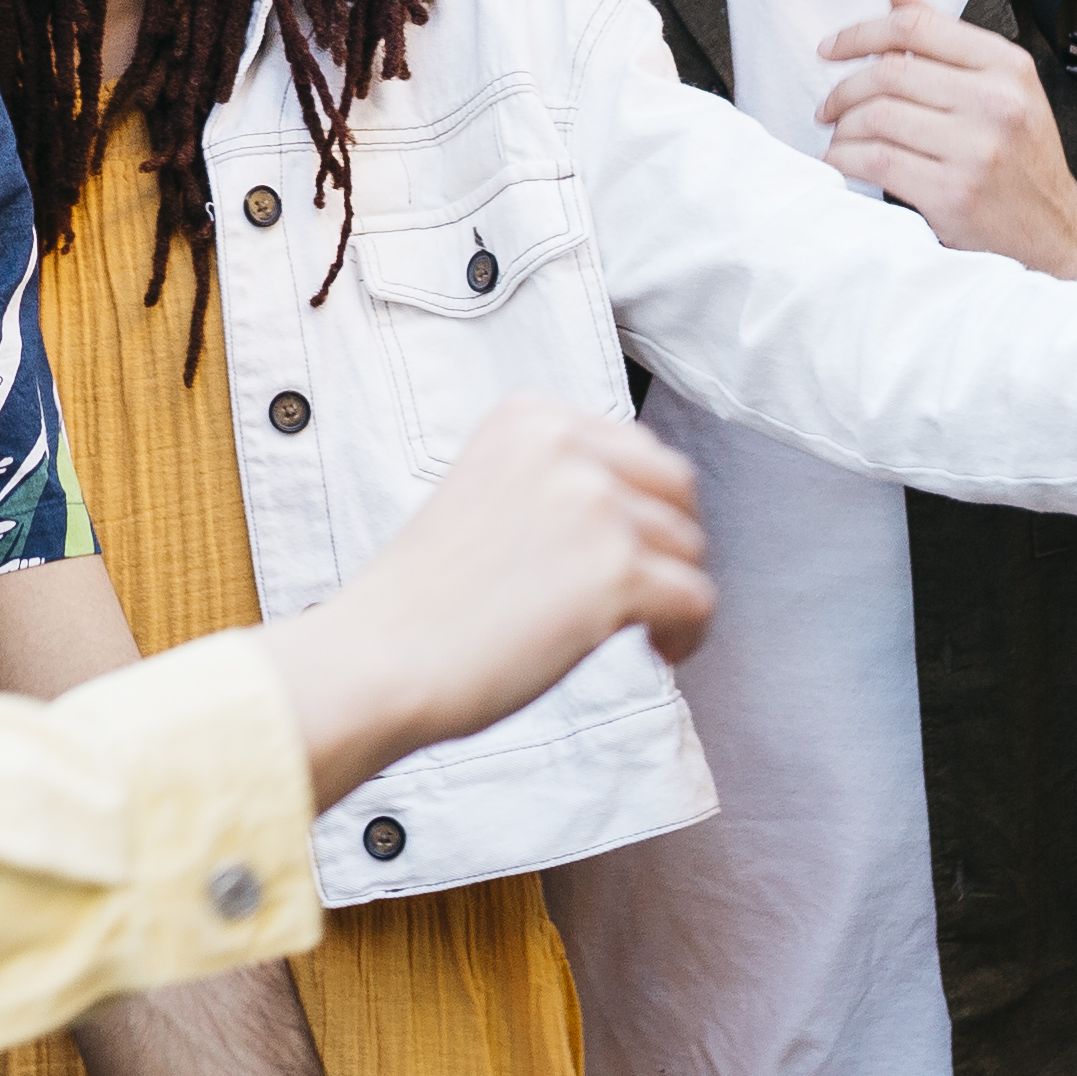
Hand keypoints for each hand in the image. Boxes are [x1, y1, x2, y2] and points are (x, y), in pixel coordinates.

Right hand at [261, 396, 708, 805]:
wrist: (380, 658)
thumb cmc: (426, 597)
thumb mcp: (490, 491)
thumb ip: (559, 479)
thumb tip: (649, 505)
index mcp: (531, 417)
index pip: (637, 447)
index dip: (645, 506)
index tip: (624, 549)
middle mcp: (567, 447)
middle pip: (677, 488)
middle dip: (672, 542)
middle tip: (645, 591)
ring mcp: (594, 505)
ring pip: (690, 549)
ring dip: (674, 594)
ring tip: (638, 631)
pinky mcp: (616, 571)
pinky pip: (696, 601)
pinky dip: (688, 635)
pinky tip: (656, 653)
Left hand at [817, 0, 1076, 305]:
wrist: (1056, 235)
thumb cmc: (1020, 158)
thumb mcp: (1000, 89)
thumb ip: (946, 41)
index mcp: (1008, 66)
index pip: (916, 27)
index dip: (860, 32)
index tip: (829, 48)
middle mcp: (997, 103)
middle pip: (889, 73)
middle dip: (844, 89)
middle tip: (827, 107)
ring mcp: (977, 150)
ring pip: (877, 117)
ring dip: (842, 127)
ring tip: (838, 137)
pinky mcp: (954, 194)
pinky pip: (876, 162)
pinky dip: (845, 159)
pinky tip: (842, 162)